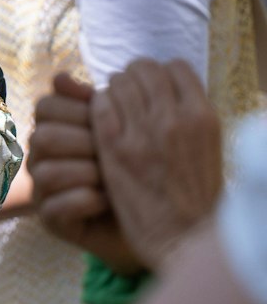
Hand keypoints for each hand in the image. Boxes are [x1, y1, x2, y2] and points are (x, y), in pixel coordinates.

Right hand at [27, 74, 141, 273]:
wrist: (161, 223)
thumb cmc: (144, 171)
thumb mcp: (130, 131)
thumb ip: (104, 103)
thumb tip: (62, 76)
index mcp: (60, 129)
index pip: (46, 105)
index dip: (76, 108)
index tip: (109, 117)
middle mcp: (45, 157)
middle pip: (41, 135)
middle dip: (83, 141)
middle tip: (113, 151)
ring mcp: (44, 189)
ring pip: (44, 170)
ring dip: (85, 171)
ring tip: (115, 178)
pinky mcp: (51, 220)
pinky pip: (55, 206)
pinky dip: (85, 200)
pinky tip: (109, 200)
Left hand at [92, 60, 222, 270]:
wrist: (184, 236)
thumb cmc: (196, 193)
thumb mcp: (205, 146)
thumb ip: (186, 113)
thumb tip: (164, 85)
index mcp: (204, 116)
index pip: (174, 67)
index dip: (158, 75)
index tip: (151, 90)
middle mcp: (176, 118)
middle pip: (143, 69)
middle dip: (132, 79)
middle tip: (126, 97)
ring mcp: (144, 131)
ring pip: (118, 83)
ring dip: (112, 92)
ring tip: (113, 111)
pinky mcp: (114, 146)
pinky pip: (99, 106)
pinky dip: (98, 109)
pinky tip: (101, 125)